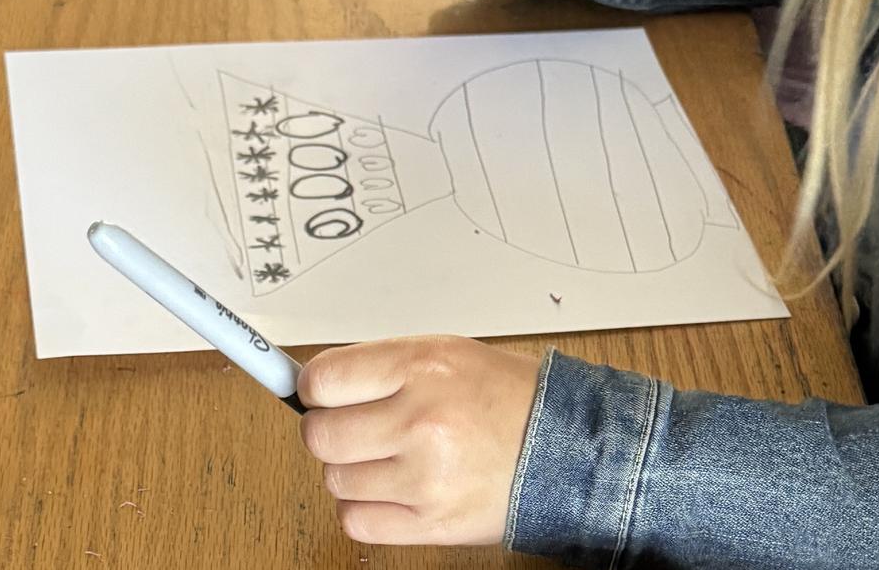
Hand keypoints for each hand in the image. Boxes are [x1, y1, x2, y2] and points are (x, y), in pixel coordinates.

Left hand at [299, 335, 540, 545]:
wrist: (565, 448)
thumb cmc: (506, 398)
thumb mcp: (444, 354)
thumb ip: (380, 368)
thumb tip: (313, 386)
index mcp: (423, 366)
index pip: (324, 380)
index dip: (314, 389)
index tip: (322, 394)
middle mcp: (422, 420)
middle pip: (320, 435)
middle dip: (329, 431)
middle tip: (355, 427)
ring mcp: (426, 476)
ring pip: (336, 480)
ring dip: (352, 471)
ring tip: (388, 458)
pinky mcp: (432, 523)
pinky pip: (356, 522)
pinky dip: (364, 509)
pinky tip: (390, 490)